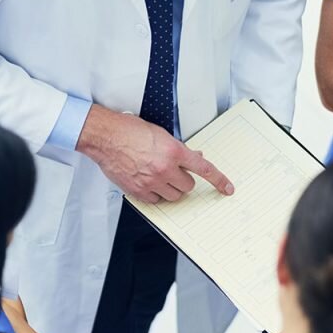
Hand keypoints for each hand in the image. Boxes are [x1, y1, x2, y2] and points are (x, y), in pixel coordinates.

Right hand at [77, 105, 233, 203]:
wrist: (106, 137)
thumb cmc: (129, 131)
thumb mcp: (161, 134)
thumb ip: (179, 149)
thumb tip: (194, 156)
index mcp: (174, 151)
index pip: (203, 169)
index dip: (218, 180)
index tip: (226, 188)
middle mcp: (165, 168)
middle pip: (188, 186)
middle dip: (184, 180)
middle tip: (173, 172)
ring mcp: (151, 181)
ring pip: (174, 196)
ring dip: (171, 189)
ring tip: (159, 176)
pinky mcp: (138, 191)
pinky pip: (156, 201)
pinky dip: (156, 195)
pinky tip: (148, 182)